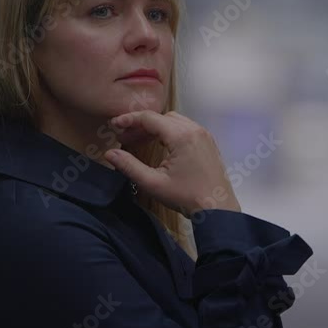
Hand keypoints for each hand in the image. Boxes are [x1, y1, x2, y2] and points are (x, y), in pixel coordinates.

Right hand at [103, 110, 240, 216]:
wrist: (218, 209)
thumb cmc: (187, 197)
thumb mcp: (153, 183)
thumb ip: (129, 166)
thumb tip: (110, 154)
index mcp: (181, 136)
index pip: (150, 118)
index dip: (129, 119)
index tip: (114, 125)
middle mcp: (194, 130)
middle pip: (162, 117)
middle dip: (141, 124)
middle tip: (124, 137)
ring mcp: (204, 135)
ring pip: (173, 122)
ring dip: (155, 128)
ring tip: (139, 141)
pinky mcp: (208, 143)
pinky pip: (185, 129)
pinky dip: (169, 132)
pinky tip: (159, 146)